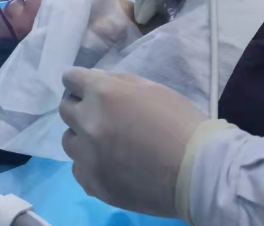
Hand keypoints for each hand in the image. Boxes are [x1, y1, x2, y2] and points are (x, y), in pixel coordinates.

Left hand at [60, 68, 207, 216]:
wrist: (198, 171)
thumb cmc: (180, 121)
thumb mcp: (151, 87)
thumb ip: (118, 82)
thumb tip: (97, 82)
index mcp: (103, 94)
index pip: (71, 79)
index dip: (79, 81)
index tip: (86, 86)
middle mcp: (89, 123)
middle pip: (65, 109)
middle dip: (79, 106)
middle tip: (99, 112)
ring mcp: (88, 157)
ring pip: (69, 140)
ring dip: (82, 136)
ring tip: (105, 140)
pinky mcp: (95, 185)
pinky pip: (78, 168)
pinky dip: (89, 163)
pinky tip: (109, 162)